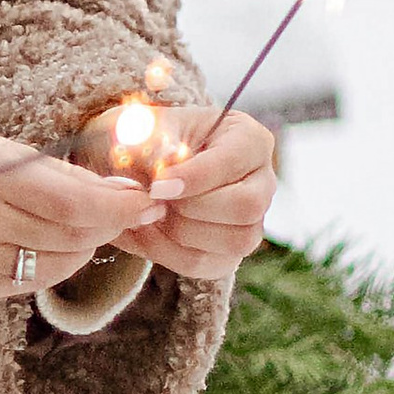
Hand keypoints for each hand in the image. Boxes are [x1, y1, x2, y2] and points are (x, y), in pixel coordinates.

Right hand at [0, 121, 157, 302]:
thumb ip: (59, 173)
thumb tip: (123, 195)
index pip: (73, 204)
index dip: (118, 206)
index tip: (146, 199)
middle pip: (72, 236)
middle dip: (110, 222)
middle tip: (132, 207)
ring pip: (60, 263)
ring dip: (86, 243)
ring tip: (85, 220)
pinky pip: (34, 280)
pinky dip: (56, 261)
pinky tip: (53, 241)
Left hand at [123, 107, 276, 281]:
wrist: (132, 166)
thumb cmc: (143, 138)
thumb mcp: (142, 128)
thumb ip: (153, 146)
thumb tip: (164, 178)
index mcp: (248, 139)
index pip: (234, 161)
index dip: (194, 177)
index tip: (157, 185)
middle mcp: (261, 181)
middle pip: (247, 207)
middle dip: (192, 208)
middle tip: (154, 200)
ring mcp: (252, 220)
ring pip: (235, 242)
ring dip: (181, 233)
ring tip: (146, 214)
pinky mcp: (231, 251)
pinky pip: (210, 265)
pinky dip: (170, 253)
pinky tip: (144, 232)